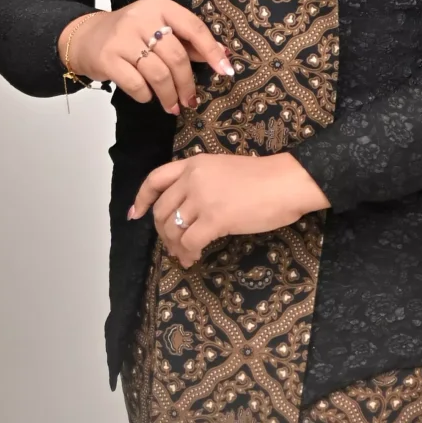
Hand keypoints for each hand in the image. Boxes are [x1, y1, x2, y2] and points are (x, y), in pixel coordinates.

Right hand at [58, 0, 234, 116]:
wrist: (85, 37)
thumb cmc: (128, 34)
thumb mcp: (157, 28)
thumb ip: (186, 40)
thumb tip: (222, 55)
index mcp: (159, 6)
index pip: (193, 27)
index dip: (211, 51)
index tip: (225, 70)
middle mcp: (141, 18)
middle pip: (176, 56)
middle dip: (187, 84)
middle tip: (190, 100)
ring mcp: (122, 38)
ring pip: (158, 73)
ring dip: (169, 95)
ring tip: (172, 106)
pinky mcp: (107, 58)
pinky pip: (137, 84)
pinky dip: (146, 95)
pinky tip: (147, 96)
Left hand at [130, 151, 329, 265]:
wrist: (285, 182)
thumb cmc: (262, 178)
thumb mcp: (222, 170)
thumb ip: (201, 183)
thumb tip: (187, 210)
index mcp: (194, 163)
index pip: (156, 178)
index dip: (142, 198)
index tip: (136, 213)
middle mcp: (193, 178)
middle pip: (162, 209)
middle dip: (162, 231)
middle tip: (171, 245)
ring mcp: (202, 198)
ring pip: (173, 228)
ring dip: (175, 247)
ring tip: (184, 256)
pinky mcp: (215, 218)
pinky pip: (190, 241)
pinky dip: (188, 254)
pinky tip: (194, 259)